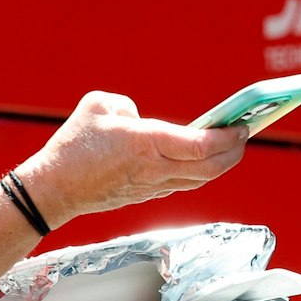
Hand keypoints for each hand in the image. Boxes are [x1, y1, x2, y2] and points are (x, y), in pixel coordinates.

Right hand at [19, 91, 247, 227]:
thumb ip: (128, 106)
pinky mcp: (146, 194)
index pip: (201, 145)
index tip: (242, 125)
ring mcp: (152, 185)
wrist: (53, 189)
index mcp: (146, 143)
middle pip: (210, 168)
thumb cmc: (73, 145)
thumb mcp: (99, 105)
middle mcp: (155, 168)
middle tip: (246, 134)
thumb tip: (140, 119)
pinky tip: (203, 158)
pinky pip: (183, 183)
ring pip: (199, 179)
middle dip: (234, 152)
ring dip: (220, 164)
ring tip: (232, 145)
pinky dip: (199, 171)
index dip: (227, 136)